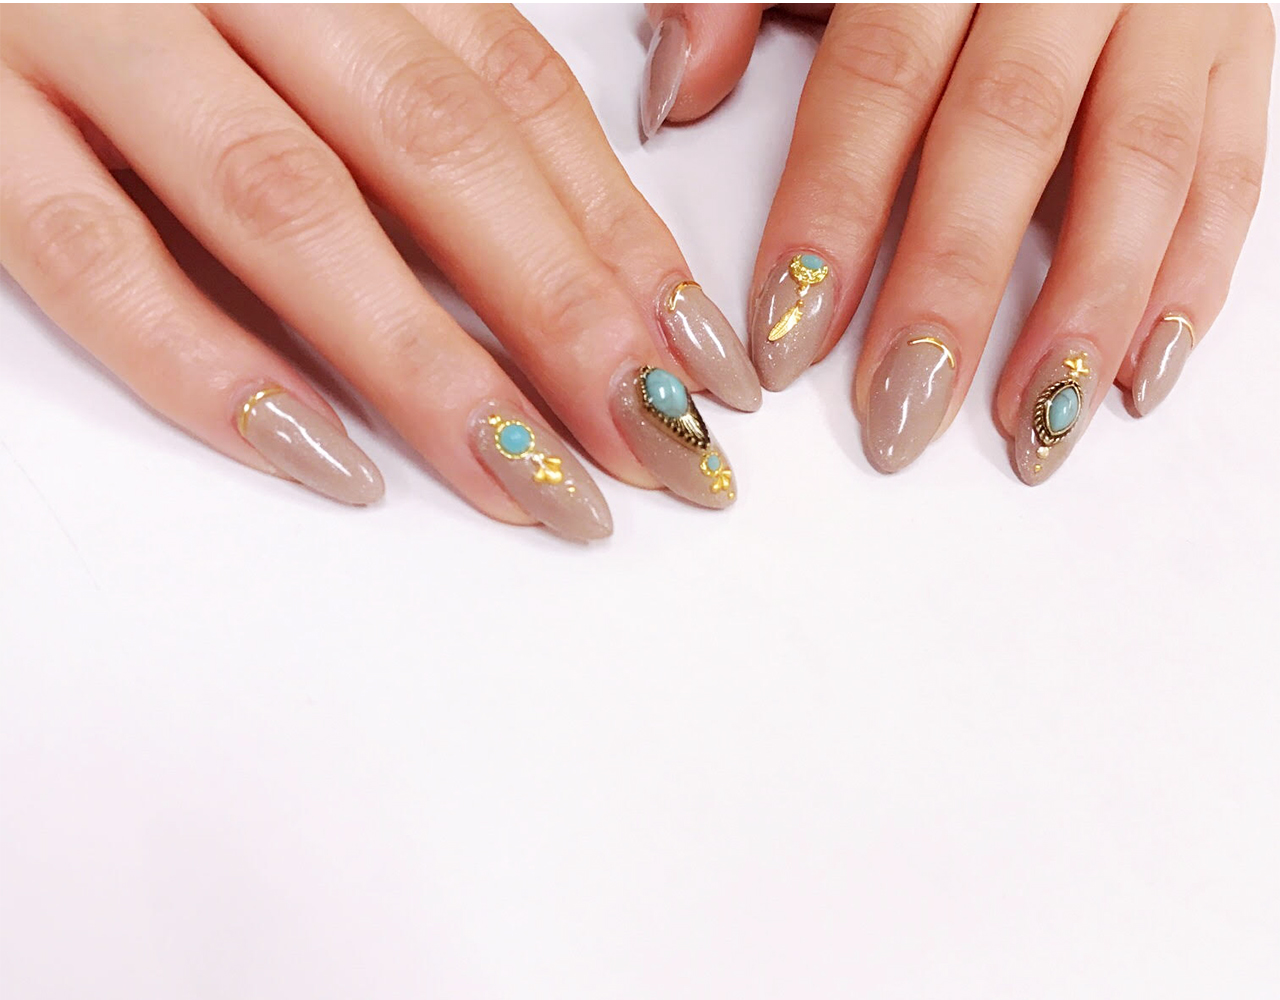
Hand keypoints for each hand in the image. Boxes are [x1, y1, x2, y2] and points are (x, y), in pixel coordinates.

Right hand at [0, 4, 762, 539]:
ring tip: (535, 485)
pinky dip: (211, 367)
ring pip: (287, 206)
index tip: (705, 364)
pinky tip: (329, 463)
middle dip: (563, 311)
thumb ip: (425, 77)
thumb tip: (590, 245)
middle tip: (661, 447)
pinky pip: (92, 257)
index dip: (622, 233)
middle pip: (431, 149)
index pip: (514, 93)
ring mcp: (85, 32)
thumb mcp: (310, 4)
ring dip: (426, 362)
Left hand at [640, 3, 1272, 481]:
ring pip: (1140, 162)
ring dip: (1088, 309)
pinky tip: (1139, 374)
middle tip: (899, 414)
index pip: (878, 83)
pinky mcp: (1242, 37)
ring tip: (1034, 429)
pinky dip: (1195, 274)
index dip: (832, 216)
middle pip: (1005, 135)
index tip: (785, 341)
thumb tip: (676, 92)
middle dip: (951, 289)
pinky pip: (1233, 162)